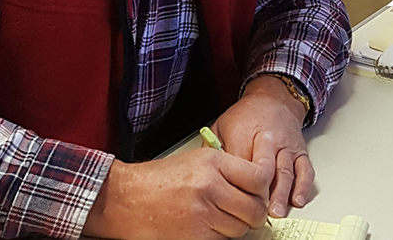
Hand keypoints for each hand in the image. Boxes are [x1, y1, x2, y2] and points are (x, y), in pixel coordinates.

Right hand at [81, 148, 270, 239]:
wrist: (129, 198)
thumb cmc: (162, 179)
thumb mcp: (198, 160)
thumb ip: (229, 170)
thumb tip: (259, 186)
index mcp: (214, 163)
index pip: (259, 178)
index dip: (263, 189)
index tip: (259, 193)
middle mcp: (211, 186)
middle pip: (255, 209)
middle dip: (254, 214)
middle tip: (245, 212)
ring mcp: (203, 213)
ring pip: (241, 229)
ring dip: (236, 227)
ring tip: (220, 217)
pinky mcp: (196, 236)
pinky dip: (220, 237)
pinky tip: (208, 227)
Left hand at [213, 75, 313, 217]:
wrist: (274, 98)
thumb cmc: (247, 116)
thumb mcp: (222, 127)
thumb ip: (214, 150)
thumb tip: (204, 173)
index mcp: (245, 135)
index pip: (241, 162)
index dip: (238, 183)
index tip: (235, 199)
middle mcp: (269, 141)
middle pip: (266, 169)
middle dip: (262, 193)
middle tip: (258, 213)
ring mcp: (286, 148)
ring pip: (286, 173)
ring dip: (282, 195)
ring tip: (276, 213)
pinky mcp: (300, 152)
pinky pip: (305, 171)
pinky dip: (303, 187)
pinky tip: (297, 200)